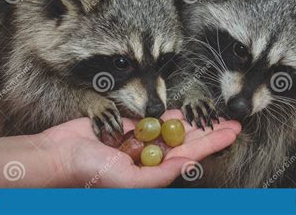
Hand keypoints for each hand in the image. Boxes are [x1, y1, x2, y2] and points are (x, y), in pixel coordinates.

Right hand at [43, 109, 240, 187]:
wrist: (62, 154)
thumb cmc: (91, 172)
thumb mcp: (129, 181)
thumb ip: (159, 175)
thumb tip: (188, 165)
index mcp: (154, 173)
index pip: (191, 156)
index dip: (213, 144)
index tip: (231, 134)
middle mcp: (151, 158)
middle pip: (188, 142)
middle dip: (210, 132)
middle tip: (233, 123)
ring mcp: (141, 143)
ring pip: (174, 130)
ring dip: (194, 123)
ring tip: (214, 116)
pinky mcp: (129, 129)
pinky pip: (154, 121)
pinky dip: (169, 117)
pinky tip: (184, 113)